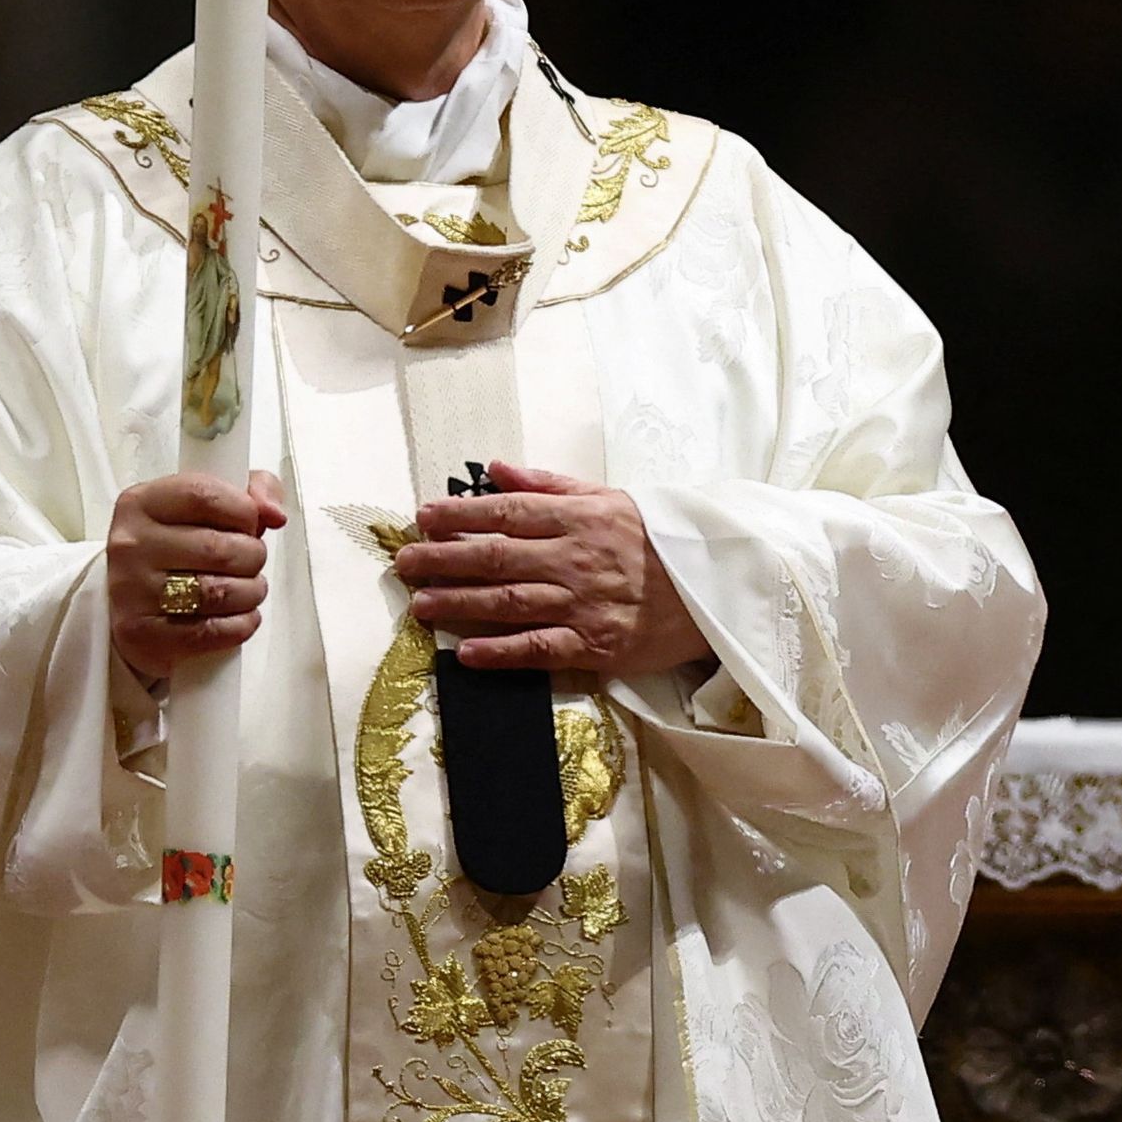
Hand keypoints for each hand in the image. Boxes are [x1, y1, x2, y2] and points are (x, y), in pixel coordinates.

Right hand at [107, 470, 287, 684]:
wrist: (129, 606)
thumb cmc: (174, 552)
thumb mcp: (203, 507)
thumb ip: (250, 491)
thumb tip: (273, 513)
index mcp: (142, 503)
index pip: (204, 496)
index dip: (242, 511)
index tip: (249, 524)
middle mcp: (132, 544)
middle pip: (218, 548)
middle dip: (252, 557)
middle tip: (250, 562)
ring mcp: (133, 591)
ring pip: (220, 592)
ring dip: (250, 592)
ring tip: (247, 589)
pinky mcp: (141, 634)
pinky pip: (211, 631)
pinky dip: (240, 624)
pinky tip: (239, 616)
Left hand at [392, 461, 708, 675]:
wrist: (717, 589)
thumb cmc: (659, 542)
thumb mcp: (609, 499)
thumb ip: (549, 485)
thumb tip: (494, 468)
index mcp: (579, 518)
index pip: (507, 513)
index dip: (460, 515)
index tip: (422, 517)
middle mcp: (575, 559)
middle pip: (496, 557)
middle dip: (443, 559)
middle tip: (404, 563)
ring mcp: (583, 604)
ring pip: (508, 602)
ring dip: (459, 604)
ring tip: (420, 605)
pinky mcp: (595, 645)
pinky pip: (539, 649)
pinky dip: (500, 652)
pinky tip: (465, 653)